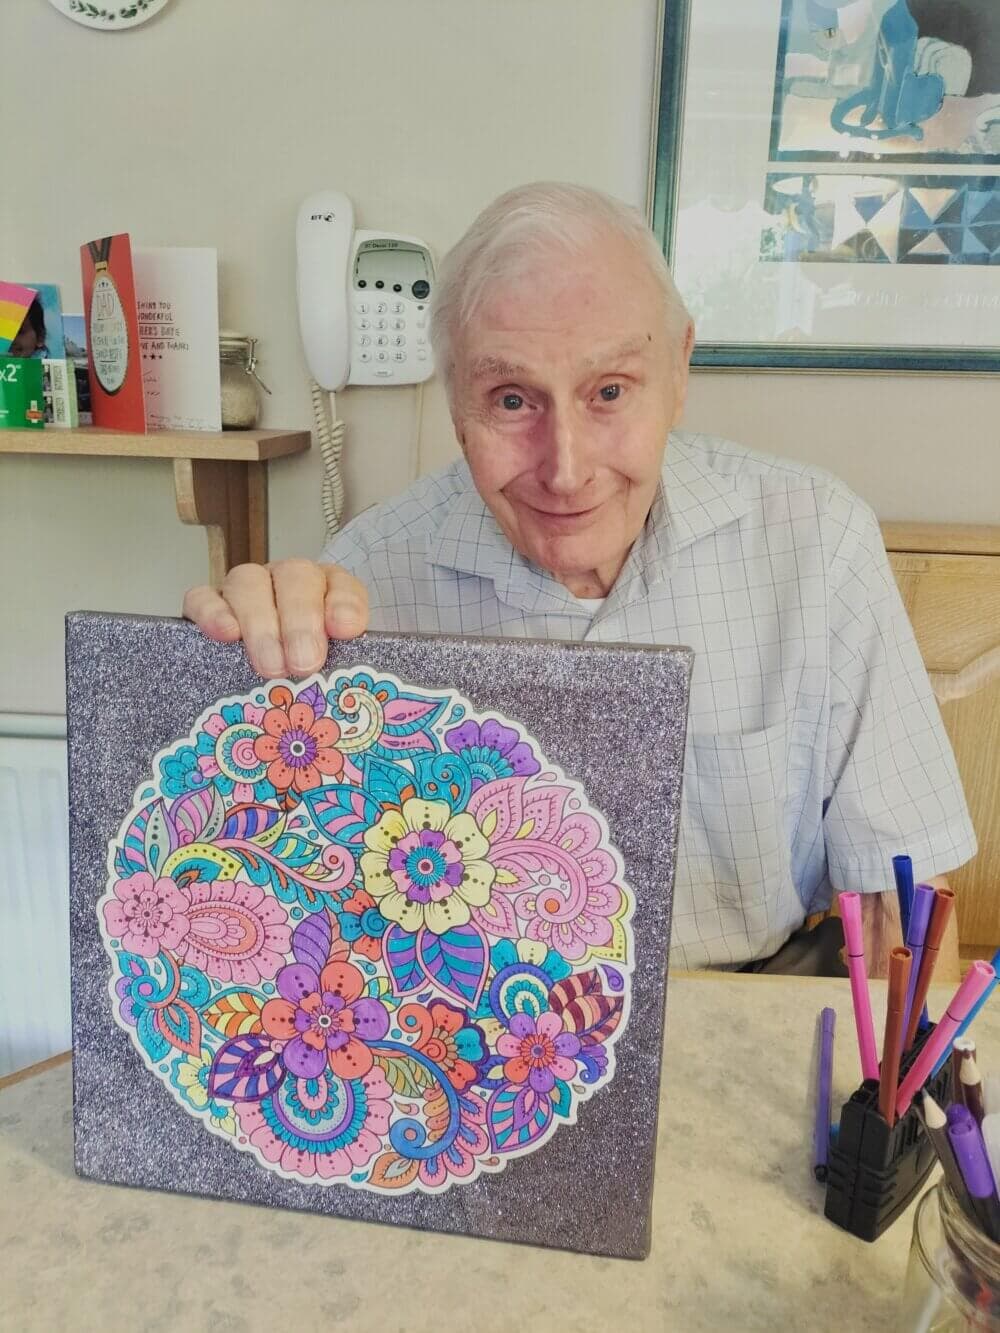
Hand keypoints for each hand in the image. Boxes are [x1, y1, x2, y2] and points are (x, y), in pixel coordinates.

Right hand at [183, 560, 368, 677]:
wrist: (262, 700)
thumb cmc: (309, 680)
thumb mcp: (336, 673)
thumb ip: (351, 668)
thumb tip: (355, 666)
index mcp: (328, 592)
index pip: (340, 584)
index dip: (343, 603)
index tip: (345, 630)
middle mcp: (287, 583)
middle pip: (295, 578)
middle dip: (301, 622)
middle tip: (304, 664)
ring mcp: (246, 591)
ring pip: (248, 583)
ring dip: (261, 624)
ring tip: (271, 667)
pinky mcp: (206, 606)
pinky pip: (201, 597)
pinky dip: (212, 612)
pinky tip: (226, 635)